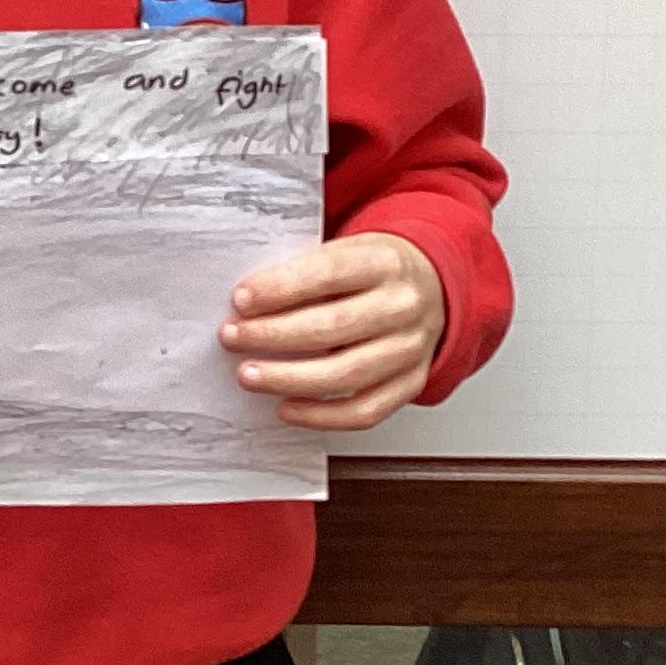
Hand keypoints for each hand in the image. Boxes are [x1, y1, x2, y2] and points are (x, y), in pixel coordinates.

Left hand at [219, 233, 446, 431]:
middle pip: (332, 327)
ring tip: (249, 374)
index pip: (328, 273)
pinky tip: (286, 407)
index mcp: (386, 262)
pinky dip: (320, 415)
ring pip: (346, 374)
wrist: (432, 286)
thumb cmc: (375, 270)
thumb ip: (307, 271)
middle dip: (272, 335)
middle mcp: (403, 305)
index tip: (241, 300)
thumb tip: (248, 302)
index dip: (281, 288)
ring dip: (287, 378)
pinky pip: (365, 411)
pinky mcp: (411, 382)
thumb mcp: (350, 250)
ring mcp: (411, 348)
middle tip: (233, 337)